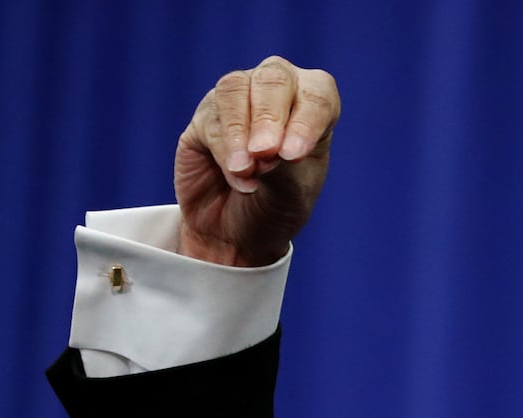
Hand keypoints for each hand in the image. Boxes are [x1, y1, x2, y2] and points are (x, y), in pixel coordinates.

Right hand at [174, 56, 340, 266]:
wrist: (235, 234)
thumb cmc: (275, 207)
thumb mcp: (291, 195)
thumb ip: (285, 168)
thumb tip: (267, 149)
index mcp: (314, 108)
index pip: (318, 95)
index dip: (306, 120)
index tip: (294, 154)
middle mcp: (277, 93)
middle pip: (274, 78)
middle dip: (269, 116)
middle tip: (265, 153)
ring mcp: (238, 100)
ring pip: (234, 89)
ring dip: (240, 131)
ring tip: (245, 170)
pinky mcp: (204, 117)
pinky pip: (210, 120)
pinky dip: (223, 150)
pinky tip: (237, 179)